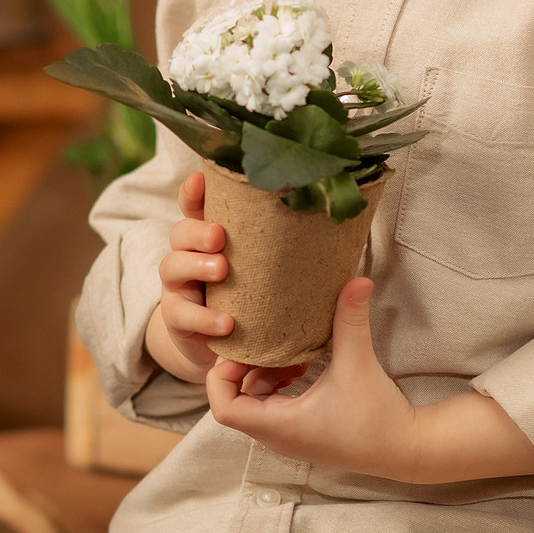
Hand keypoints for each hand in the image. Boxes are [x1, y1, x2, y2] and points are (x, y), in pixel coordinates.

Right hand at [144, 171, 298, 389]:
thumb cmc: (261, 307)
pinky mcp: (178, 320)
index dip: (195, 192)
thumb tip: (363, 277)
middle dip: (197, 229)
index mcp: (215, 239)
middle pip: (179, 232)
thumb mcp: (282, 284)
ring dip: (196, 265)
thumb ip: (307, 274)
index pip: (199, 207)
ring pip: (171, 266)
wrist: (232, 354)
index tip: (202, 178)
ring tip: (222, 269)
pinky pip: (181, 314)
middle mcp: (191, 257)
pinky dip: (203, 318)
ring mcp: (181, 288)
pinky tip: (226, 324)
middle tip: (220, 235)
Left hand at [205, 278, 411, 466]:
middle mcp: (277, 437)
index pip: (222, 408)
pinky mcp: (301, 435)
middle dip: (241, 370)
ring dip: (259, 377)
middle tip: (260, 344)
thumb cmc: (379, 416)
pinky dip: (275, 387)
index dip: (223, 375)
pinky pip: (271, 409)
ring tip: (284, 354)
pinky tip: (301, 367)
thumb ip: (351, 321)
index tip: (244, 350)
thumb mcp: (359, 364)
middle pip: (233, 403)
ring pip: (252, 405)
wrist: (406, 449)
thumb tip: (356, 279)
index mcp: (279, 426)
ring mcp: (288, 439)